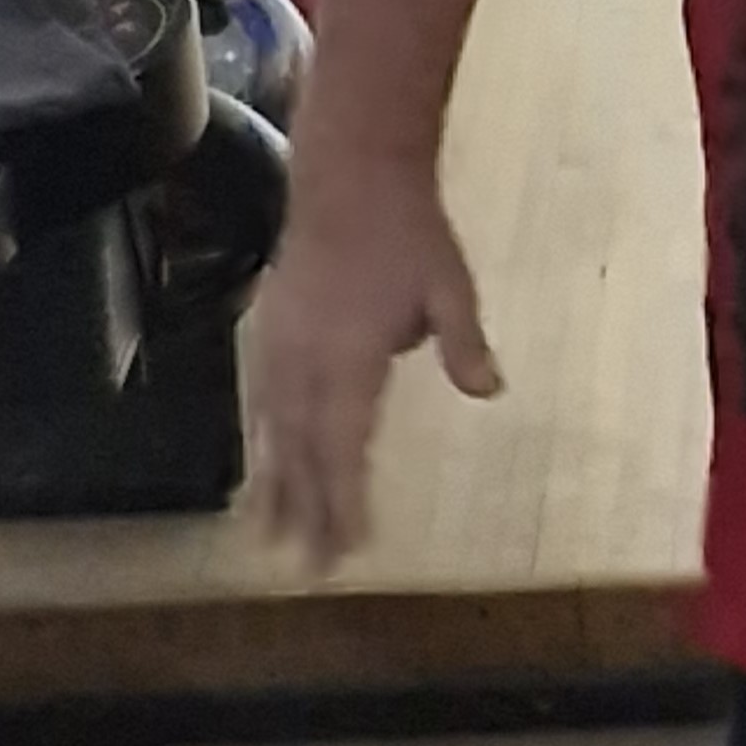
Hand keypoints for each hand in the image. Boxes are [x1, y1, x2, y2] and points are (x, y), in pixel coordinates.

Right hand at [248, 158, 501, 568]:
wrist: (350, 176)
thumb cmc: (407, 232)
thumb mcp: (449, 285)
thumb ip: (465, 341)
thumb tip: (488, 391)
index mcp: (349, 355)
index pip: (344, 442)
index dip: (344, 498)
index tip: (349, 545)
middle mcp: (304, 359)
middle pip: (302, 450)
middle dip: (307, 512)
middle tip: (310, 569)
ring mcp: (279, 345)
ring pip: (271, 431)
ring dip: (273, 486)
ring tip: (269, 538)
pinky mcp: (267, 330)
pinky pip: (258, 401)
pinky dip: (259, 443)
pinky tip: (260, 466)